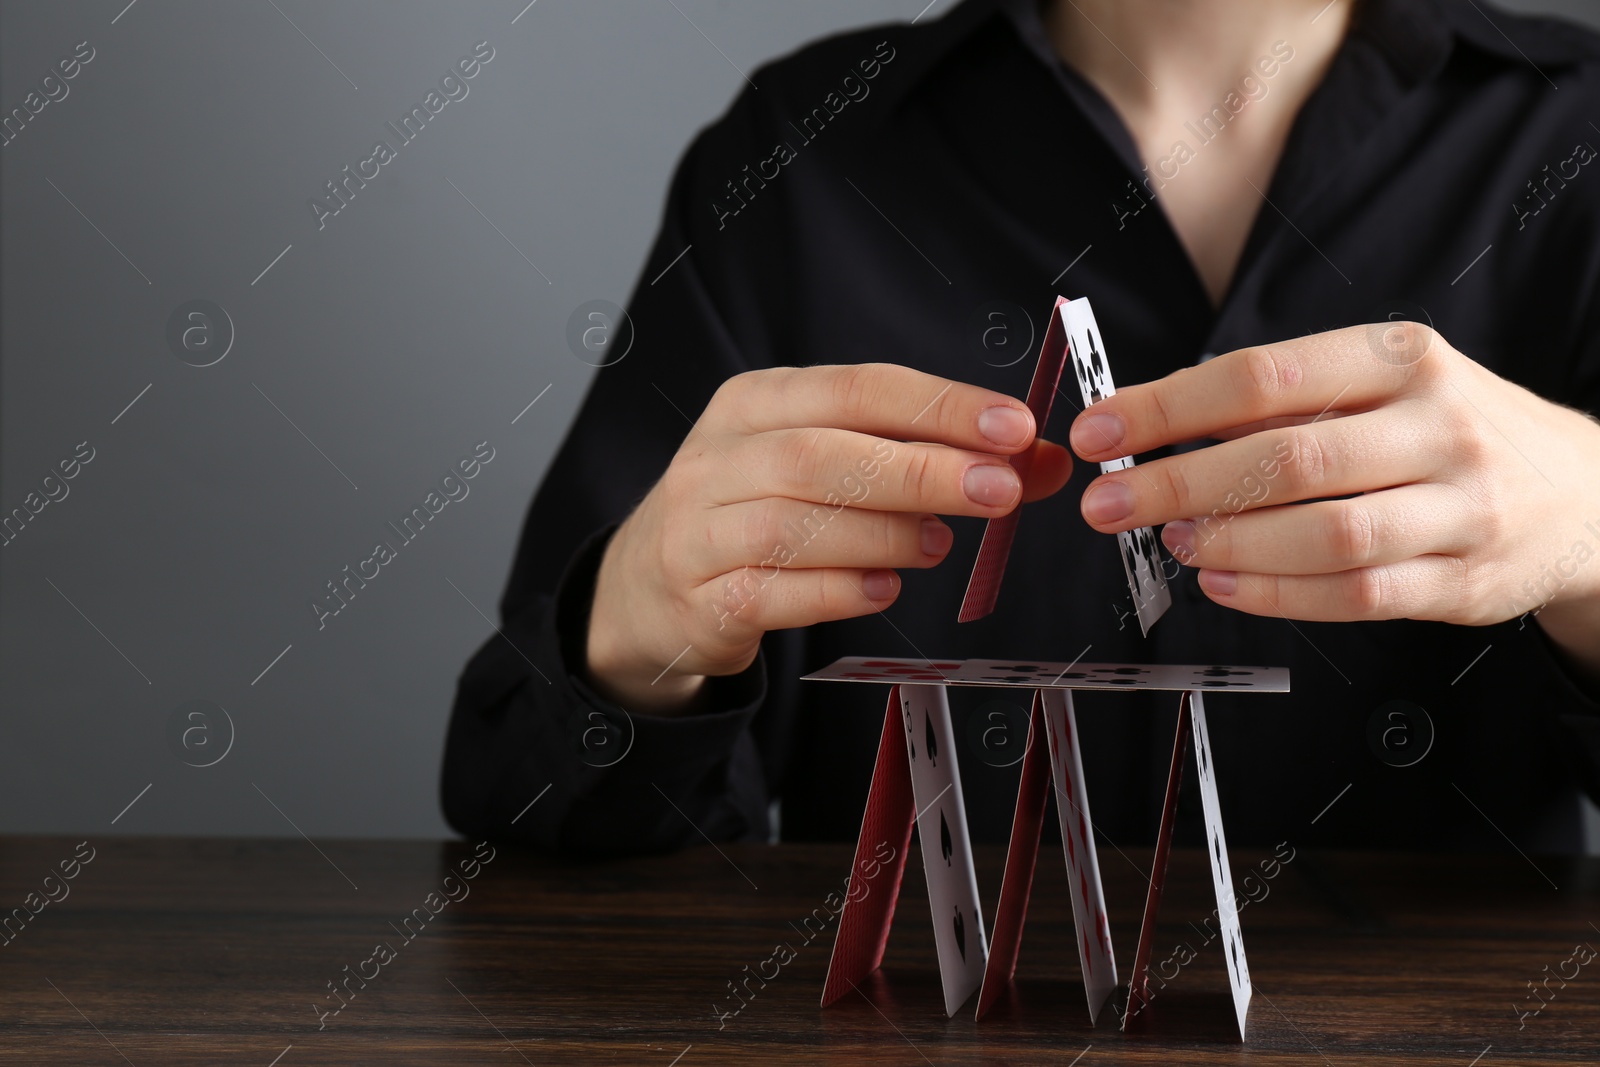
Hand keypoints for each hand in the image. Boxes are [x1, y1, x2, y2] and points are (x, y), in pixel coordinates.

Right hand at [587, 364, 1073, 711]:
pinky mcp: (700, 599)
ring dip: (883, 533)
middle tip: (999, 490)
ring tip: (940, 544)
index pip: (858, 388)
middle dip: (921, 469)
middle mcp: (718, 456)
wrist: (647, 588)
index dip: (941, 406)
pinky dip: (836, 590)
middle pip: (823, 452)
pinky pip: (771, 592)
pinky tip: (885, 589)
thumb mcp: (828, 465)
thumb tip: (1037, 461)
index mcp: (755, 402)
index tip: (1015, 428)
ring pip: (794, 523)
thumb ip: (925, 458)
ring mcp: (699, 529)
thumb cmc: (757, 512)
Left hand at [1067, 322, 1599, 672]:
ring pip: (1324, 534)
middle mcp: (1438, 426)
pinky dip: (1274, 594)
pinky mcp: (1463, 581)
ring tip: (1171, 542)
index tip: (1101, 429)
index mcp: (1404, 359)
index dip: (1170, 406)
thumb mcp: (1384, 384)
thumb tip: (1157, 416)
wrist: (1581, 494)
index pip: (1266, 377)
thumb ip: (1285, 399)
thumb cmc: (1448, 431)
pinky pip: (1354, 596)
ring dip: (1228, 543)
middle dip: (1178, 483)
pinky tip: (1221, 584)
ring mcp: (1459, 508)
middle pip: (1287, 457)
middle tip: (1107, 503)